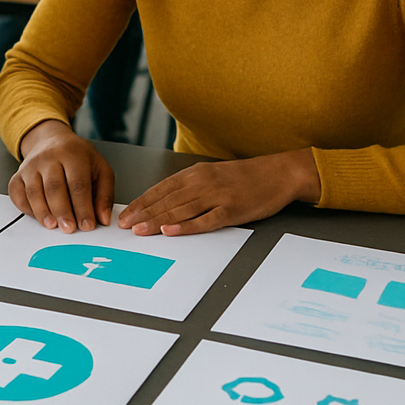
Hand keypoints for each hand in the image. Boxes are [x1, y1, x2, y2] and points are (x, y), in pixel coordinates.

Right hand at [9, 119, 114, 231]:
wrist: (51, 140)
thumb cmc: (77, 157)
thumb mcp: (99, 169)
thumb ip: (104, 194)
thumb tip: (103, 218)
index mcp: (72, 155)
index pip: (78, 184)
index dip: (83, 207)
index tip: (87, 225)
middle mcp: (49, 158)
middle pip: (54, 188)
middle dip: (63, 211)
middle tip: (70, 228)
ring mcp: (30, 166)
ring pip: (34, 192)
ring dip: (43, 212)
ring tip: (53, 225)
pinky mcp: (18, 176)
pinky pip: (18, 194)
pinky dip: (27, 209)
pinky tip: (39, 217)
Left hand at [117, 149, 320, 235]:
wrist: (279, 173)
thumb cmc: (245, 177)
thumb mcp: (213, 175)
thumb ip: (191, 186)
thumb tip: (165, 201)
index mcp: (196, 173)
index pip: (161, 189)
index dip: (141, 202)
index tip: (126, 214)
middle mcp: (203, 182)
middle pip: (167, 200)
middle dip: (143, 213)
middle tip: (125, 226)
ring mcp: (217, 196)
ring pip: (181, 210)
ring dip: (158, 220)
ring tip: (141, 231)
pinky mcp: (232, 210)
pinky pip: (206, 220)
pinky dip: (187, 226)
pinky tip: (172, 231)